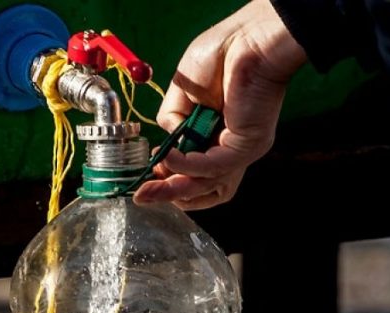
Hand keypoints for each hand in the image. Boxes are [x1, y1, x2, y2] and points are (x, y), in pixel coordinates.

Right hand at [134, 0, 306, 209]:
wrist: (246, 40)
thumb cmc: (221, 56)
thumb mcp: (183, 92)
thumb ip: (172, 119)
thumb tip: (168, 139)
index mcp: (218, 135)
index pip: (199, 174)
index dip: (173, 178)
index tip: (151, 172)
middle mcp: (231, 147)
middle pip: (204, 188)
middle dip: (170, 195)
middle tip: (143, 195)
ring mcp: (241, 149)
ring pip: (208, 184)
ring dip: (175, 188)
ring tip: (149, 188)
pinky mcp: (246, 145)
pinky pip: (213, 166)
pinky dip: (187, 166)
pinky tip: (170, 157)